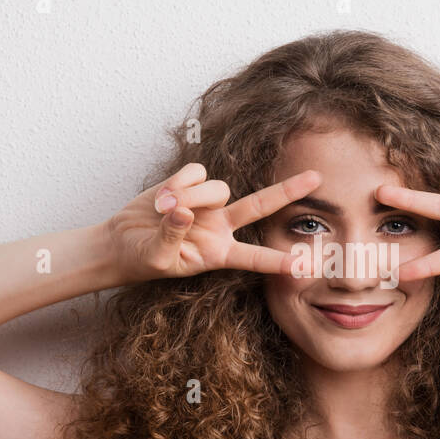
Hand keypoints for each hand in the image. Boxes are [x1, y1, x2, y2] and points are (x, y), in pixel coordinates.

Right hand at [106, 163, 322, 282]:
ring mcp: (209, 204)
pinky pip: (197, 173)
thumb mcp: (157, 258)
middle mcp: (221, 227)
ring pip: (219, 188)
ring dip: (192, 196)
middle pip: (261, 206)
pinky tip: (162, 197)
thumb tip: (184, 212)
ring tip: (164, 209)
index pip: (255, 258)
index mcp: (219, 254)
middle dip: (288, 191)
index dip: (278, 261)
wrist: (122, 241)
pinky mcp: (192, 184)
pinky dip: (179, 182)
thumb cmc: (142, 259)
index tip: (305, 266)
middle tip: (317, 178)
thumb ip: (172, 237)